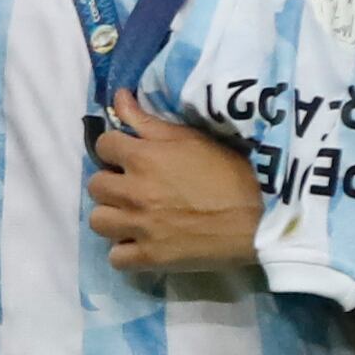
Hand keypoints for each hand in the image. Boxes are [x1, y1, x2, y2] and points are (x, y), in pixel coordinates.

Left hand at [85, 90, 265, 277]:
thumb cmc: (229, 172)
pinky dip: (124, 251)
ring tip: (131, 215)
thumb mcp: (189, 138)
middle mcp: (134, 192)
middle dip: (110, 182)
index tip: (128, 154)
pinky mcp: (151, 257)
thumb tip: (118, 96)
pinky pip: (116, 258)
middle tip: (132, 186)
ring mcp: (140, 227)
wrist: (259, 219)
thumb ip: (147, 120)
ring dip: (112, 216)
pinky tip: (139, 242)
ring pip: (98, 221)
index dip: (114, 148)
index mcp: (143, 158)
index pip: (103, 145)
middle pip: (95, 185)